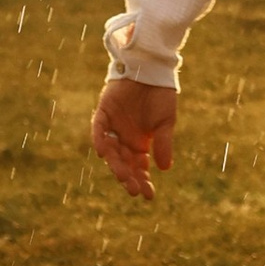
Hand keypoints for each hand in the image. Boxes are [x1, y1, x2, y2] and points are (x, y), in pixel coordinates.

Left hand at [90, 75, 177, 201]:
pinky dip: (101, 140)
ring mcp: (113, 127)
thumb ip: (163, 144)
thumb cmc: (160, 96)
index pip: (139, 169)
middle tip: (134, 189)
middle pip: (123, 164)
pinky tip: (105, 152)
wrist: (151, 69)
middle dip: (129, 178)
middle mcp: (124, 139)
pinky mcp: (103, 113)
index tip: (148, 196)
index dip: (143, 182)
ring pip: (111, 151)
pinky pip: (99, 129)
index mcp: (139, 144)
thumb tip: (164, 168)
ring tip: (123, 176)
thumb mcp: (165, 123)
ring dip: (116, 164)